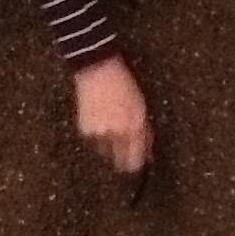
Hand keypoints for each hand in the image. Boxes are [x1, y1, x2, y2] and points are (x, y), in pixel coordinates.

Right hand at [73, 55, 152, 172]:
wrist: (97, 69)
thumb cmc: (123, 85)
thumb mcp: (141, 107)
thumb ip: (145, 133)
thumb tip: (148, 155)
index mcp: (134, 129)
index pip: (135, 162)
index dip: (137, 166)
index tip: (137, 165)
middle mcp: (117, 135)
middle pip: (119, 163)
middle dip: (123, 159)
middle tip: (125, 151)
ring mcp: (99, 134)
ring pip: (106, 153)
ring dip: (110, 147)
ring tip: (111, 128)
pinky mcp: (85, 132)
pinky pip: (94, 143)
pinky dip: (98, 138)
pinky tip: (101, 122)